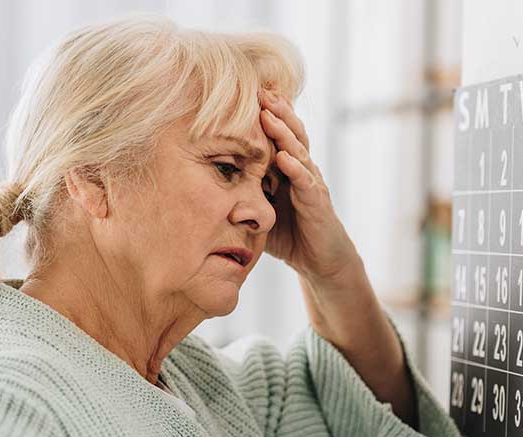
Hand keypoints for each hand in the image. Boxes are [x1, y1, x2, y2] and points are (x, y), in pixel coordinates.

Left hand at [258, 88, 359, 282]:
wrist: (320, 260)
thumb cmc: (289, 234)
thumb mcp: (258, 209)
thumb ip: (239, 192)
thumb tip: (202, 183)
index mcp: (287, 168)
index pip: (277, 134)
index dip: (266, 114)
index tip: (247, 92)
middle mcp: (302, 170)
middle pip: (291, 133)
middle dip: (276, 111)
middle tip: (260, 90)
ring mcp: (311, 184)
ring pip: (299, 151)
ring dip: (284, 132)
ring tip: (269, 114)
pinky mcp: (318, 204)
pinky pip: (307, 183)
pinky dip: (296, 169)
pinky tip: (284, 158)